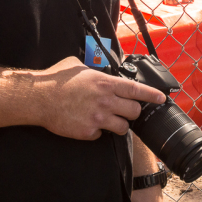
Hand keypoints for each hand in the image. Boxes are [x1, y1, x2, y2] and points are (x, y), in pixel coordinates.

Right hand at [33, 57, 166, 139]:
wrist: (39, 98)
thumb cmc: (57, 80)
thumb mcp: (78, 66)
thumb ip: (94, 69)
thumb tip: (98, 70)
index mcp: (105, 83)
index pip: (136, 90)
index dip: (152, 95)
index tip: (161, 99)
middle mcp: (105, 101)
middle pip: (134, 112)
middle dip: (132, 112)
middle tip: (125, 111)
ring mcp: (97, 118)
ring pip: (122, 127)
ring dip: (118, 125)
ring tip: (108, 120)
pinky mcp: (88, 132)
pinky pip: (101, 135)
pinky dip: (97, 132)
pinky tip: (87, 124)